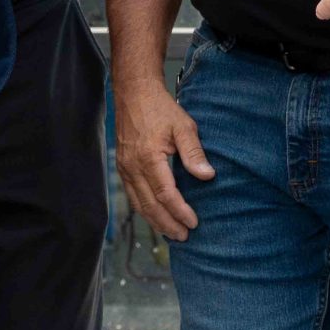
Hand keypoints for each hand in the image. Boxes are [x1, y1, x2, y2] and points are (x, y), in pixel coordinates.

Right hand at [114, 72, 212, 240]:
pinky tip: (154, 215)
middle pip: (150, 205)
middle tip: (184, 237)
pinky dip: (144, 209)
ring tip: (171, 233)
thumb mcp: (183, 126)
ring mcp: (124, 167)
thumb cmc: (160, 108)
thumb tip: (207, 176)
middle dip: (168, 224)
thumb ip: (194, 152)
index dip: (180, 211)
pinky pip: (132, 194)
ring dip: (155, 221)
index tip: (194, 223)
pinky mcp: (122, 166)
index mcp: (148, 157)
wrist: (134, 92)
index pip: (165, 194)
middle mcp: (132, 166)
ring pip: (138, 203)